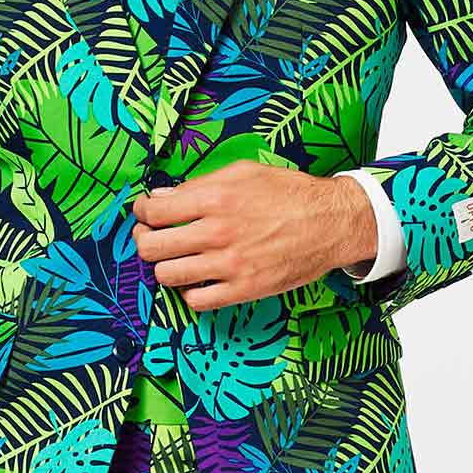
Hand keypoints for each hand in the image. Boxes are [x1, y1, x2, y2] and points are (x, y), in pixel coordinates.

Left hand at [131, 161, 376, 309]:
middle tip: (149, 237)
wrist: (330, 223)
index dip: (141, 212)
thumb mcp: (244, 172)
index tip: (145, 214)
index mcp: (215, 198)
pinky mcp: (243, 290)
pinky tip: (197, 280)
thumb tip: (163, 196)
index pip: (154, 211)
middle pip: (151, 247)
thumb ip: (200, 183)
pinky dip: (189, 292)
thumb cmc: (290, 193)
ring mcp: (229, 265)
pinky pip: (196, 301)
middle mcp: (217, 233)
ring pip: (167, 276)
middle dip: (143, 241)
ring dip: (164, 267)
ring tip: (173, 259)